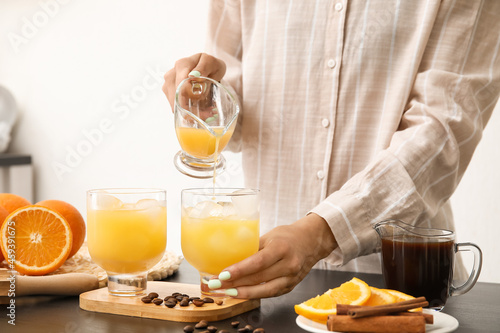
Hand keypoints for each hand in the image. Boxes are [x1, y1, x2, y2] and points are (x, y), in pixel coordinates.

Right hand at [163, 53, 226, 110]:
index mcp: (181, 65)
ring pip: (175, 104)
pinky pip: (175, 104)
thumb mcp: (211, 63)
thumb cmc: (211, 64)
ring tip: (206, 113)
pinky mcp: (168, 91)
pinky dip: (186, 110)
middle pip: (176, 98)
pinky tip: (199, 111)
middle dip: (191, 110)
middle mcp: (171, 74)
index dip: (189, 103)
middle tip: (208, 116)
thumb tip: (192, 76)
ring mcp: (168, 83)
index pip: (180, 87)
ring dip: (189, 112)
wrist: (206, 65)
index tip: (203, 112)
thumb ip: (203, 67)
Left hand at [209, 213, 337, 298]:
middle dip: (234, 283)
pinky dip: (254, 295)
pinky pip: (270, 293)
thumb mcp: (269, 235)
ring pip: (264, 290)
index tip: (222, 275)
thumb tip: (229, 256)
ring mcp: (291, 278)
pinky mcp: (291, 286)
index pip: (258, 262)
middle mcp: (289, 265)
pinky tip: (240, 294)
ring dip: (242, 293)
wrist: (311, 241)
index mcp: (282, 248)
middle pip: (258, 278)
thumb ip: (252, 247)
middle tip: (215, 285)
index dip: (239, 270)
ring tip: (225, 293)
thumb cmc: (288, 236)